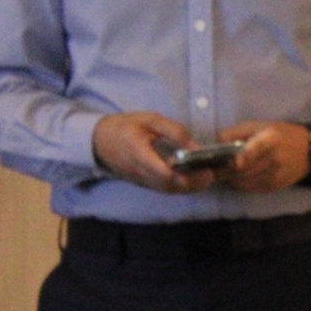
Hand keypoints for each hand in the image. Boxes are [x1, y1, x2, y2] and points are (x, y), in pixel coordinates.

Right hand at [92, 112, 214, 193]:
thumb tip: (196, 146)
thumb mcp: (149, 120)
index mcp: (137, 152)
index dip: (180, 174)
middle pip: (167, 185)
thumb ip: (174, 131)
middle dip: (191, 183)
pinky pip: (164, 190)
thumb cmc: (125, 126)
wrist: (99, 141)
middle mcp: (138, 171)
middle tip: (211, 175)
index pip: (159, 170)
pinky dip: (181, 188)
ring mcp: (140, 180)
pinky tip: (195, 180)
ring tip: (207, 178)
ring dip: (189, 188)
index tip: (200, 170)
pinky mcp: (143, 184)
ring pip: (167, 190)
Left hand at [222, 121, 310, 191]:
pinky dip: (240, 185)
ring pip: (244, 182)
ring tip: (221, 174)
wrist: (309, 151)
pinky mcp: (275, 186)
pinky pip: (251, 188)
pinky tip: (236, 179)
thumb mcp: (260, 125)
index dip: (243, 156)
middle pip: (243, 170)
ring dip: (229, 179)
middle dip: (224, 171)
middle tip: (211, 170)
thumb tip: (216, 143)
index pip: (255, 149)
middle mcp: (274, 158)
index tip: (233, 162)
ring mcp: (276, 174)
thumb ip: (237, 132)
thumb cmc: (280, 134)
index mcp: (270, 138)